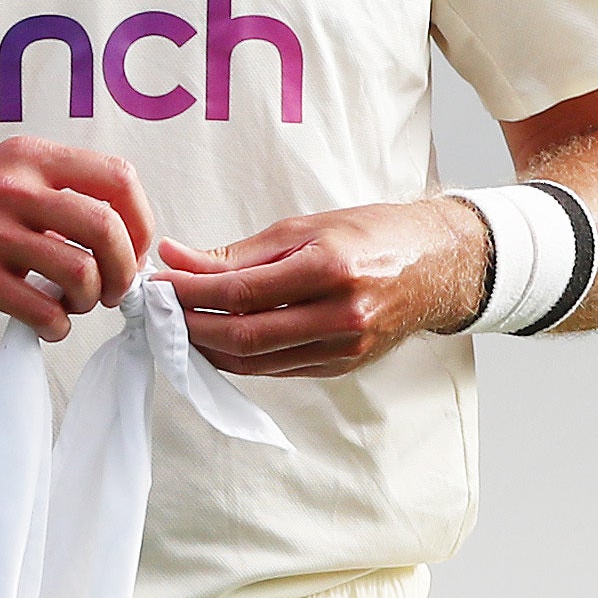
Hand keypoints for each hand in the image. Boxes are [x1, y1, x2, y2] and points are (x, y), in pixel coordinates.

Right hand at [0, 140, 152, 337]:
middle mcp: (12, 187)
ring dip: (91, 300)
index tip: (134, 248)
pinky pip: (42, 308)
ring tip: (73, 305)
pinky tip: (46, 323)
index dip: (140, 219)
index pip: (116, 177)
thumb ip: (51, 190)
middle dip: (125, 268)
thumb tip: (118, 229)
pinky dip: (57, 325)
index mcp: (26, 158)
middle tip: (115, 290)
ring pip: (80, 271)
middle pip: (107, 226)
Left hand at [160, 200, 484, 379]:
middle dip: (191, 327)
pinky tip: (220, 339)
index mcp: (328, 268)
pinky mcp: (342, 366)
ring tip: (182, 325)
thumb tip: (177, 259)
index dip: (190, 292)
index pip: (239, 293)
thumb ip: (238, 252)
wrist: (437, 263)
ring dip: (209, 348)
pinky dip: (242, 358)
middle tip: (161, 311)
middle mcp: (339, 314)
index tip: (159, 284)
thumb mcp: (304, 227)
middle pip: (243, 337)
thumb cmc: (370, 235)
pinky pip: (277, 369)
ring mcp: (343, 346)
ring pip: (255, 362)